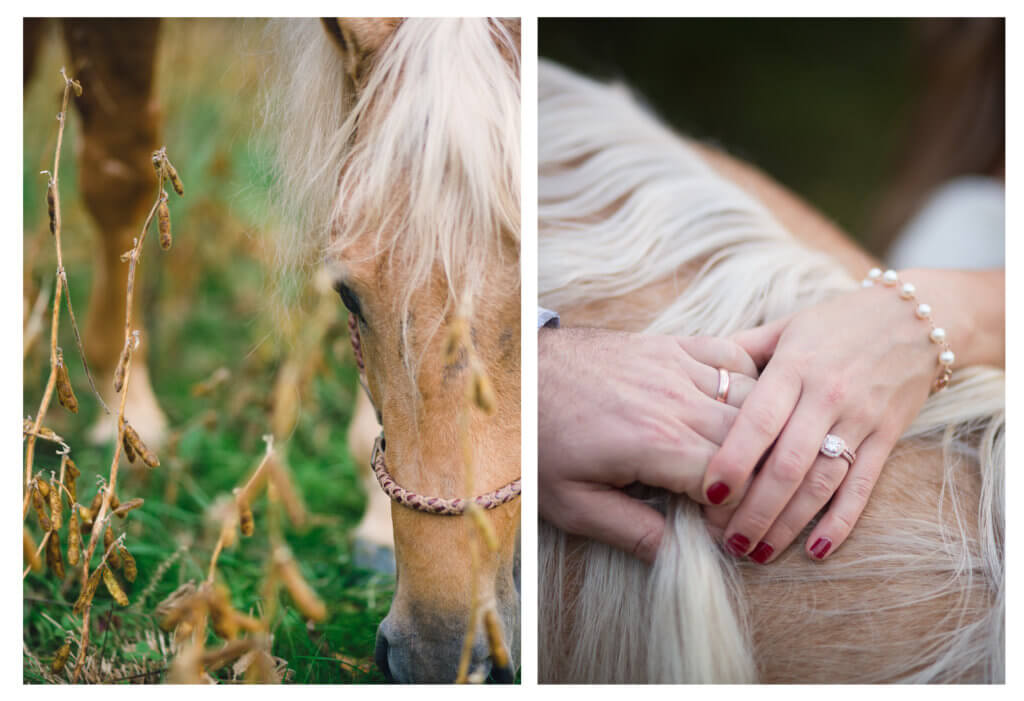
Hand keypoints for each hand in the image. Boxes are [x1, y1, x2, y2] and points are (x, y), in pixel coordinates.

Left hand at [539, 327, 756, 562]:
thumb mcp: (572, 502)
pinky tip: (735, 409)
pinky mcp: (670, 344)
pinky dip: (748, 382)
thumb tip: (675, 557)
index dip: (730, 516)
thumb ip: (629, 531)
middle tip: (733, 502)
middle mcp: (675, 400)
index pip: (728, 485)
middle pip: (750, 442)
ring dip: (756, 434)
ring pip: (752, 399)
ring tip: (740, 462)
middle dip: (753, 480)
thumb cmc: (538, 439)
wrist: (516, 374)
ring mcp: (675, 365)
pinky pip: (732, 356)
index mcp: (654, 443)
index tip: (715, 531)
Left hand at [701, 279, 941, 562]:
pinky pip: (863, 486)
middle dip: (755, 509)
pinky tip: (816, 550)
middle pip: (788, 464)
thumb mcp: (783, 327)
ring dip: (789, 524)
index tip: (707, 494)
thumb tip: (691, 374)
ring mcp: (860, 419)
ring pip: (821, 482)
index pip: (759, 421)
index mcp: (793, 367)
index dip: (733, 461)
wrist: (915, 317)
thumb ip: (739, 352)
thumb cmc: (835, 324)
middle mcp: (826, 395)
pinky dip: (842, 521)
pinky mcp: (887, 438)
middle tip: (727, 543)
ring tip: (757, 554)